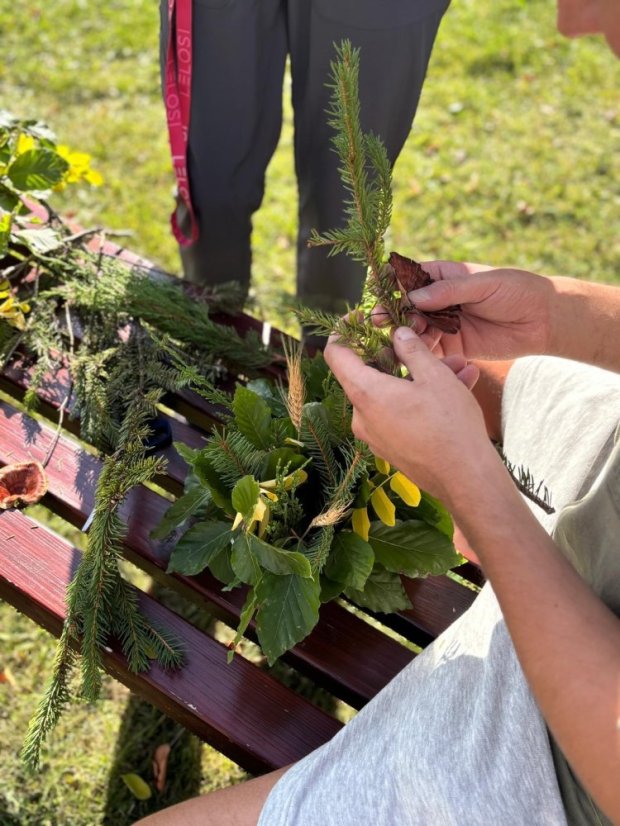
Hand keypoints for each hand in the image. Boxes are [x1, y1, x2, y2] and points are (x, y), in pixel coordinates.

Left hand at [324, 326, 499, 509]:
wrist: (466, 479)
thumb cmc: (449, 424)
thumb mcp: (434, 376)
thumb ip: (412, 349)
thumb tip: (397, 333)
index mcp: (365, 393)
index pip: (336, 354)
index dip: (343, 331)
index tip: (359, 318)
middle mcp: (362, 416)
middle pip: (370, 373)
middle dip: (402, 354)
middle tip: (429, 343)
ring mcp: (375, 435)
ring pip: (393, 393)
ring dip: (421, 376)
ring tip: (459, 367)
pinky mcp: (391, 448)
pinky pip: (401, 414)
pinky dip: (422, 399)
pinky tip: (458, 389)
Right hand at [379, 261, 554, 360]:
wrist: (543, 321)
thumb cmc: (517, 291)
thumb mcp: (483, 284)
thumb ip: (449, 291)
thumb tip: (413, 297)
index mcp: (443, 276)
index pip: (409, 278)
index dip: (391, 284)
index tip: (377, 292)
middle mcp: (439, 301)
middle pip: (406, 307)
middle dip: (392, 313)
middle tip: (381, 321)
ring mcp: (444, 325)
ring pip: (414, 330)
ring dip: (405, 335)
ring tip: (401, 339)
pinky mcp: (453, 347)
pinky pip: (430, 351)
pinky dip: (420, 354)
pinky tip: (414, 355)